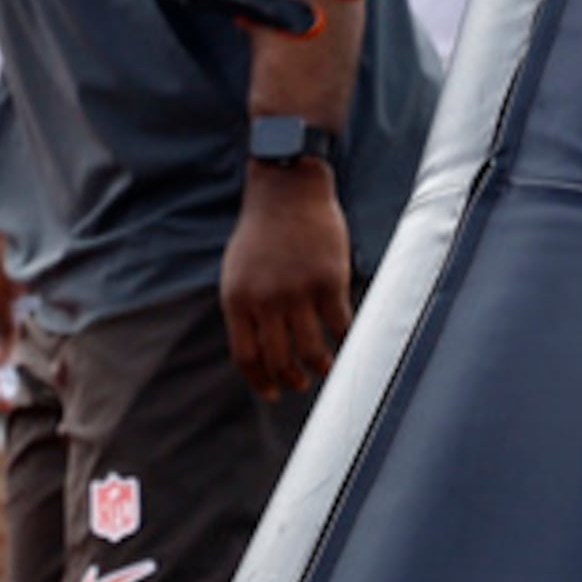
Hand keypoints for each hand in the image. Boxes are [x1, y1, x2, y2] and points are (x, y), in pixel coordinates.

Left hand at [220, 161, 353, 400]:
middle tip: (299, 382)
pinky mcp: (328, 281)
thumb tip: (259, 351)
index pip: (247, 357)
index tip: (272, 392)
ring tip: (323, 367)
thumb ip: (245, 308)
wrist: (286, 188)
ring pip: (311, 351)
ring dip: (319, 367)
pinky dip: (344, 341)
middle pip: (279, 360)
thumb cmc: (261, 231)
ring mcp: (298, 291)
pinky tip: (345, 342)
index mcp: (238, 299)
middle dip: (291, 380)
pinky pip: (339, 326)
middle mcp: (265, 300)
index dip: (261, 381)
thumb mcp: (237, 270)